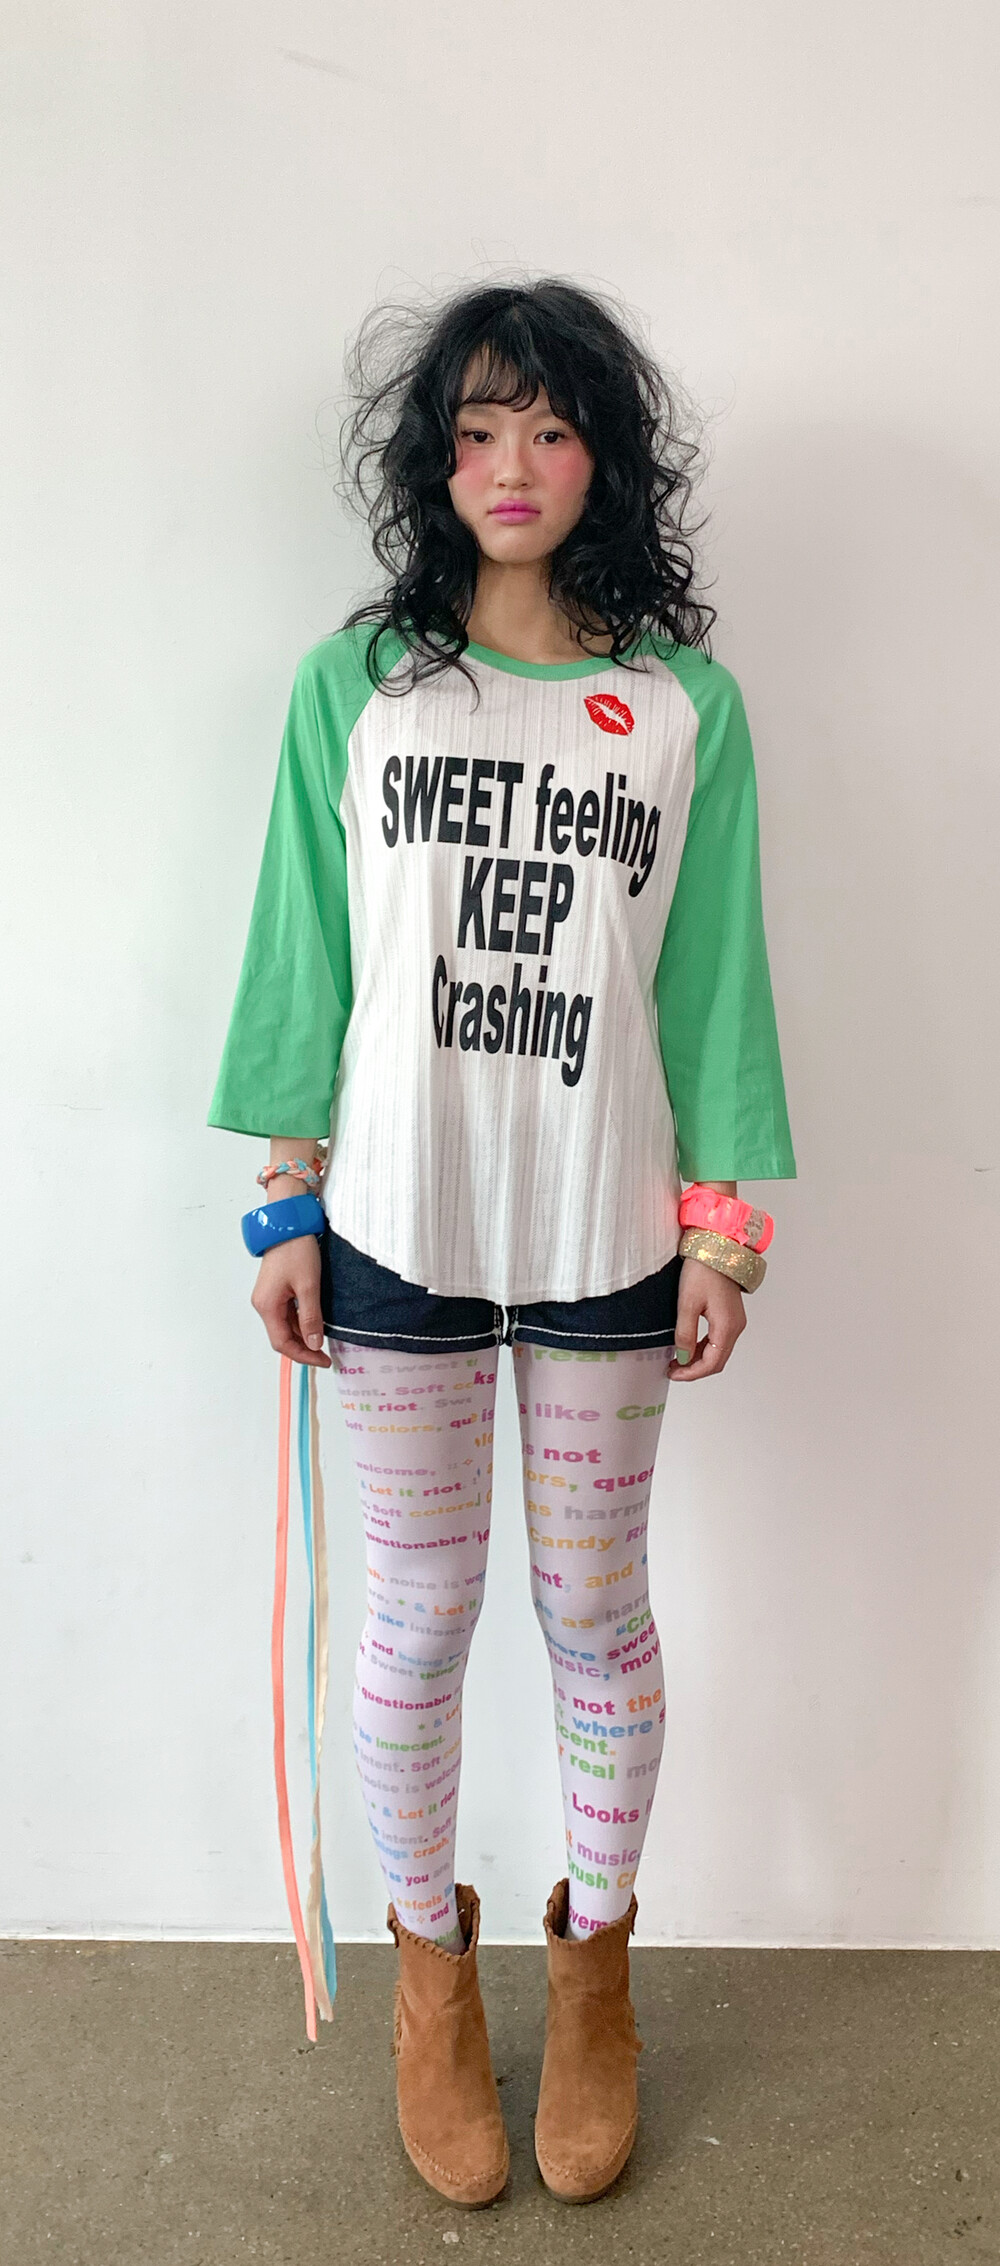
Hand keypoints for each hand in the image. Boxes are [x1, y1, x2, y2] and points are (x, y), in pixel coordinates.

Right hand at [251, 1235, 331, 1367]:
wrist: (289, 1223)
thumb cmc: (296, 1249)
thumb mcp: (309, 1286)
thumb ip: (311, 1317)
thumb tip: (314, 1344)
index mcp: (267, 1306)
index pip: (282, 1343)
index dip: (303, 1355)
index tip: (323, 1360)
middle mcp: (263, 1304)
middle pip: (282, 1337)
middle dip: (304, 1348)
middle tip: (326, 1355)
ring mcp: (268, 1297)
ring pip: (285, 1326)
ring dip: (303, 1336)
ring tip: (324, 1341)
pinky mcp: (275, 1290)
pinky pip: (287, 1314)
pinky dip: (300, 1322)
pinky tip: (315, 1324)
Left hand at [667, 1257, 745, 1381]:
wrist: (717, 1246)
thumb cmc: (703, 1270)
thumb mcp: (687, 1303)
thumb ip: (685, 1333)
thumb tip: (682, 1357)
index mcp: (727, 1326)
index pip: (711, 1363)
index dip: (691, 1373)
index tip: (673, 1373)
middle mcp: (736, 1327)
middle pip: (717, 1361)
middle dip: (694, 1369)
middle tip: (672, 1369)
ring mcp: (735, 1321)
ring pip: (718, 1352)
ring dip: (698, 1359)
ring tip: (676, 1359)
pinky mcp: (730, 1315)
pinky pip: (718, 1340)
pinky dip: (703, 1348)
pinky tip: (688, 1346)